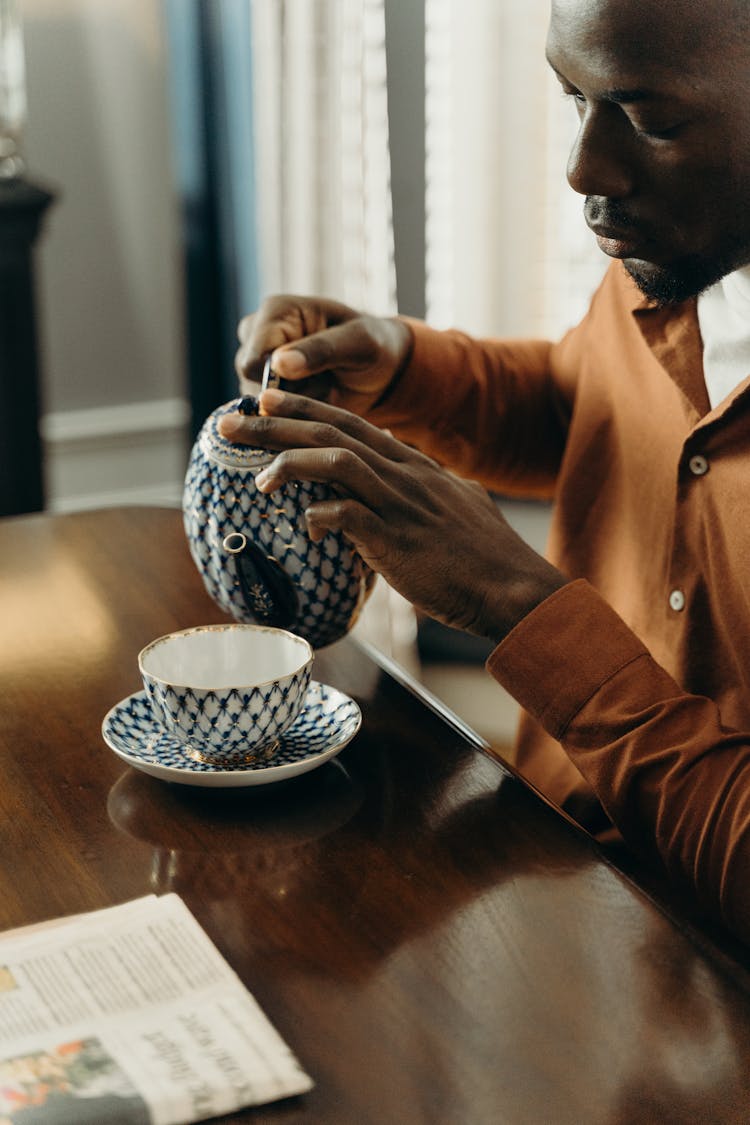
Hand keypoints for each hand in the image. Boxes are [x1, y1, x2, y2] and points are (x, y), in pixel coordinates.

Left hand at [218, 390, 565, 642]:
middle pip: (333, 432)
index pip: (354, 423)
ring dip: (290, 463)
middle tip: (231, 422)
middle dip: (276, 424)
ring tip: (257, 476)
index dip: (307, 409)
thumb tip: (420, 474)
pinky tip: (305, 529)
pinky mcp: (396, 540)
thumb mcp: (461, 505)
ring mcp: (401, 505)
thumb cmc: (485, 557)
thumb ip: (433, 485)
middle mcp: (405, 476)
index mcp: (416, 466)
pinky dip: (318, 517)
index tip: (269, 400)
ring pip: (336, 461)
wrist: (513, 590)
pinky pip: (346, 516)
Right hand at [234, 295, 412, 415]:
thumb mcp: (357, 343)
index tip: (317, 379)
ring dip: (292, 405)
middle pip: (250, 382)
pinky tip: (316, 401)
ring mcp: (258, 362)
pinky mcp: (264, 386)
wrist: (381, 369)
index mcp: (277, 311)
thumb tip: (279, 365)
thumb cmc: (373, 345)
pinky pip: (266, 413)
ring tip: (323, 389)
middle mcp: (258, 334)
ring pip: (257, 401)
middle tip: (326, 383)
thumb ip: (320, 351)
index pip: (252, 360)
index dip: (278, 382)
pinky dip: (293, 415)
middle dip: (289, 394)